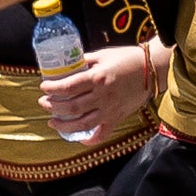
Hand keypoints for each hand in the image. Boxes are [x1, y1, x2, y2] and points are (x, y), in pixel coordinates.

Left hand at [38, 34, 165, 147]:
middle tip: (44, 103)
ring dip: (64, 125)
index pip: (68, 86)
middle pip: (71, 106)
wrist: (152, 69)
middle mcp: (102, 96)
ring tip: (53, 121)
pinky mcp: (117, 118)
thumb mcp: (103, 55)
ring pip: (82, 123)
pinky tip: (79, 138)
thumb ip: (85, 61)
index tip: (43, 87)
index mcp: (98, 78)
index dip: (52, 88)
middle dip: (53, 106)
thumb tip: (67, 65)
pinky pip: (101, 134)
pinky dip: (89, 139)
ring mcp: (110, 109)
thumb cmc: (127, 59)